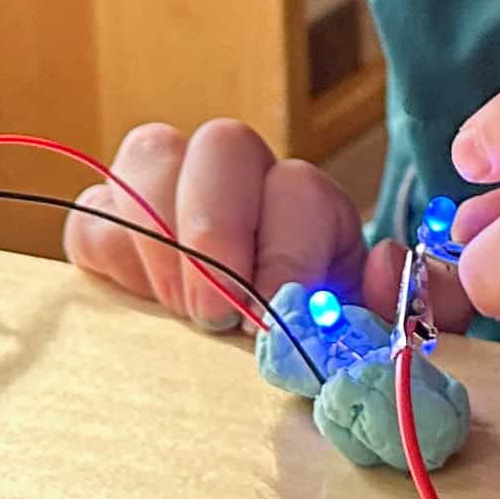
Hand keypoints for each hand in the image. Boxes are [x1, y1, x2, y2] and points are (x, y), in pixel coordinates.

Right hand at [66, 118, 427, 332]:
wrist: (251, 355)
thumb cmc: (312, 343)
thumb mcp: (371, 330)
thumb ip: (405, 304)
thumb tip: (388, 263)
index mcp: (309, 203)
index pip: (299, 189)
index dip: (286, 252)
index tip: (273, 315)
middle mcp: (244, 178)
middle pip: (223, 143)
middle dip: (216, 229)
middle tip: (213, 312)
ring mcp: (170, 191)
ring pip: (153, 155)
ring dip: (161, 238)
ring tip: (176, 310)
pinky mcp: (108, 223)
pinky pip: (94, 214)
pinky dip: (111, 256)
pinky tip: (138, 303)